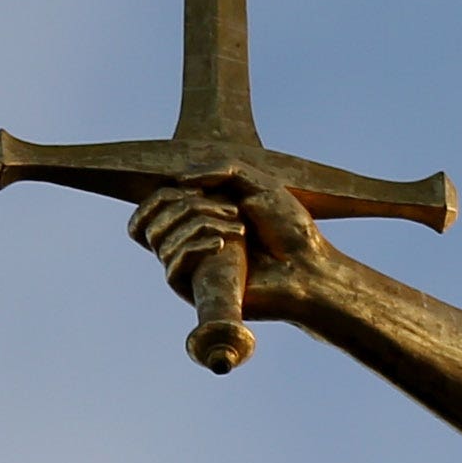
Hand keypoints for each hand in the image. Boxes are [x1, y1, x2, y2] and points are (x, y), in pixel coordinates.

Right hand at [125, 170, 334, 330]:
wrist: (312, 269)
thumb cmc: (289, 229)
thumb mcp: (260, 184)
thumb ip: (221, 170)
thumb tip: (179, 180)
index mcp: (197, 217)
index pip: (149, 208)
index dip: (163, 195)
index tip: (200, 189)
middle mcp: (188, 243)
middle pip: (150, 221)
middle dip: (189, 206)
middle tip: (234, 210)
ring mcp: (192, 269)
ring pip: (160, 241)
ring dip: (200, 224)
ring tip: (241, 228)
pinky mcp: (199, 292)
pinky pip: (171, 268)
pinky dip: (194, 247)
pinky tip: (223, 244)